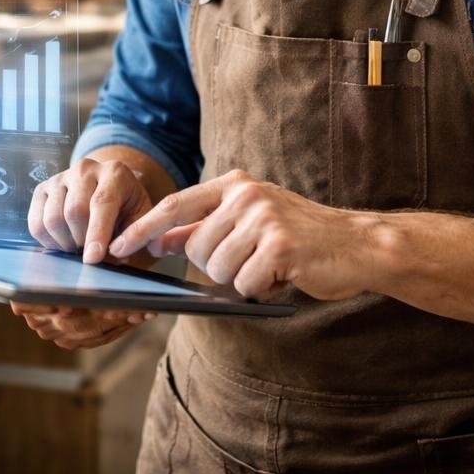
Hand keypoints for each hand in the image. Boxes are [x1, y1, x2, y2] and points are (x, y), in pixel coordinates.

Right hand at [13, 156, 161, 349]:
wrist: (111, 193)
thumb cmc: (128, 211)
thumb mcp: (141, 220)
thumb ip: (135, 236)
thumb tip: (112, 255)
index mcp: (115, 172)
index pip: (102, 203)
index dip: (96, 234)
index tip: (93, 259)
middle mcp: (85, 168)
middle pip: (74, 211)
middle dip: (81, 241)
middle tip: (91, 254)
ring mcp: (60, 177)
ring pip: (53, 218)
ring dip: (65, 243)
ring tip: (79, 247)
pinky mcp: (42, 189)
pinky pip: (36, 223)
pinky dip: (48, 241)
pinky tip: (64, 243)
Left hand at [108, 169, 374, 300]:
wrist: (357, 244)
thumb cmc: (299, 237)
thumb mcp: (248, 221)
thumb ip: (204, 227)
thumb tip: (159, 239)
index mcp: (234, 185)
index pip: (174, 205)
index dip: (142, 229)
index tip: (116, 247)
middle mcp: (246, 195)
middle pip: (196, 248)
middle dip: (216, 267)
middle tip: (249, 263)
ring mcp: (264, 218)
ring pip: (218, 268)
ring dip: (240, 279)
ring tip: (269, 266)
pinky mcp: (281, 245)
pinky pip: (245, 282)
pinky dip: (260, 289)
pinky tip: (282, 276)